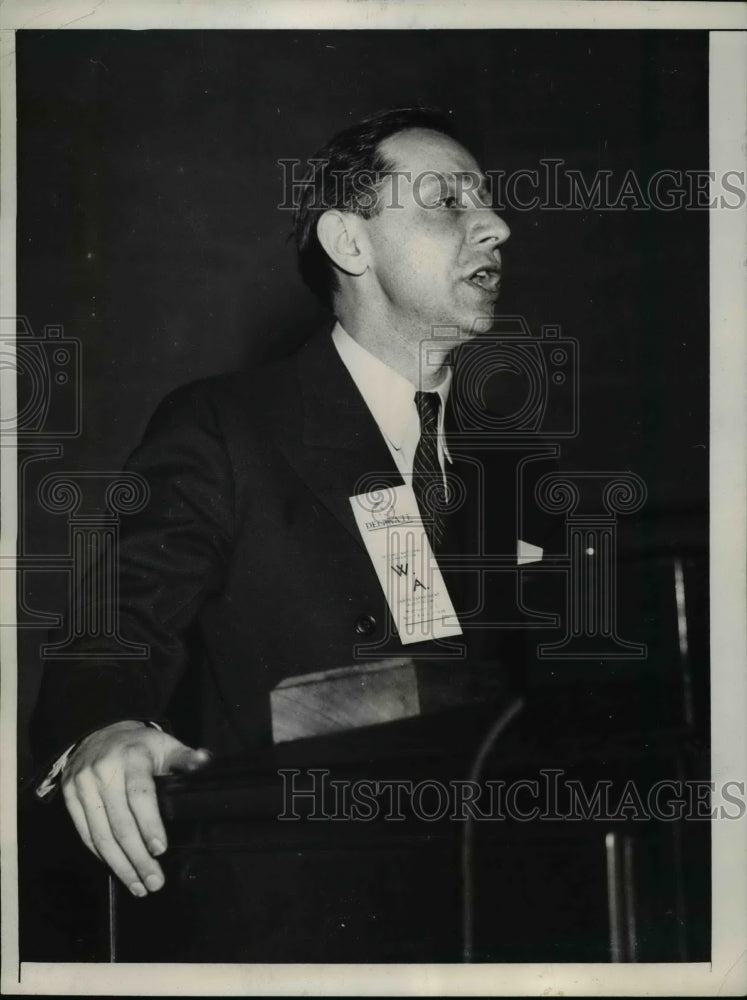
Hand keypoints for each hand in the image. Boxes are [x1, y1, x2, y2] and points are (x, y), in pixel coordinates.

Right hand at [61, 720, 210, 896]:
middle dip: (138, 857)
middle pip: (120, 823)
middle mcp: (104, 772)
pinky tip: (117, 868)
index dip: (150, 825)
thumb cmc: (138, 744)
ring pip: (101, 834)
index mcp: (132, 758)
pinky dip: (102, 854)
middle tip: (154, 881)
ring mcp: (83, 786)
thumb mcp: (164, 744)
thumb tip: (205, 762)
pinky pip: (86, 833)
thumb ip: (184, 757)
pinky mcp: (69, 798)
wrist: (98, 731)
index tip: (160, 849)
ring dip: (120, 865)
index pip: (140, 796)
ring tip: (138, 885)